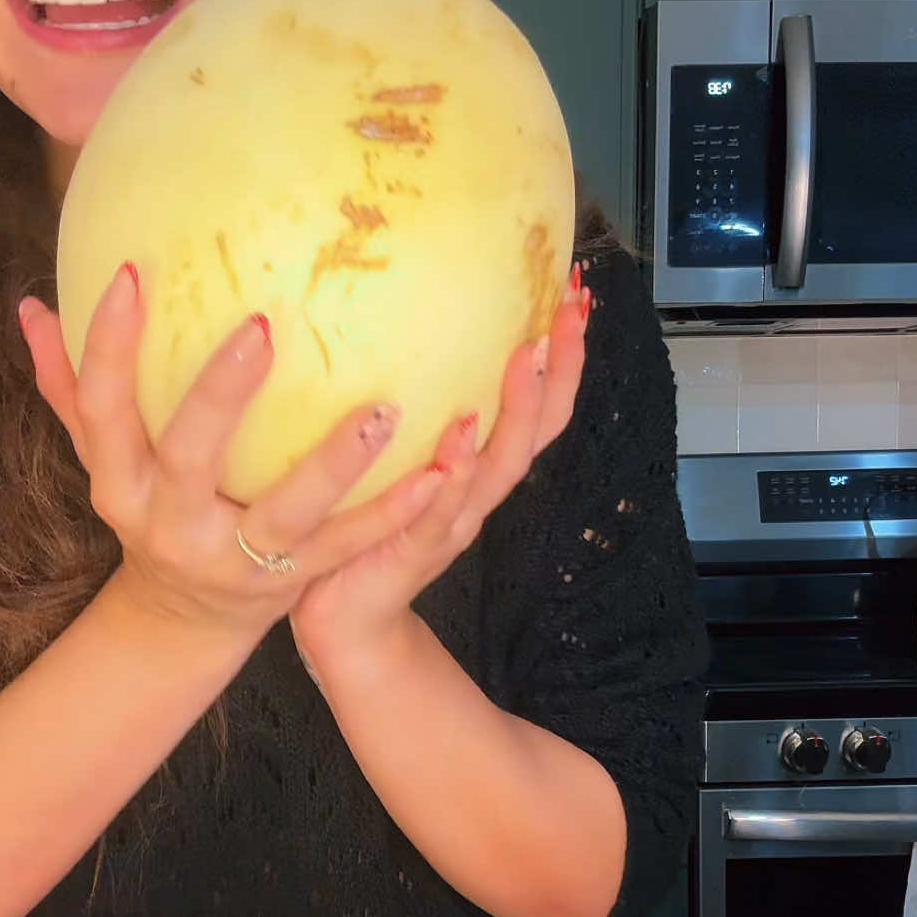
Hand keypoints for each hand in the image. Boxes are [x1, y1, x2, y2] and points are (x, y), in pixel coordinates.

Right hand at [18, 262, 447, 641]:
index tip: (133, 273)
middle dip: (220, 395)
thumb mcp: (105, 458)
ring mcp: (237, 559)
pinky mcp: (295, 581)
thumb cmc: (149, 509)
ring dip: (336, 462)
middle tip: (263, 325)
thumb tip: (33, 305)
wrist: (184, 619)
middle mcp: (172, 524)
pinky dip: (395, 513)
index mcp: (121, 485)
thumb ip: (72, 387)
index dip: (109, 347)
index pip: (102, 410)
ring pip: (288, 513)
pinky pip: (349, 546)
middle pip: (189, 458)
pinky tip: (441, 471)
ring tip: (384, 408)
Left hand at [290, 268, 591, 672]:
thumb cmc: (361, 530)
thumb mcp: (390, 459)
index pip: (535, 409)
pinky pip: (438, 512)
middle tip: (570, 310)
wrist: (342, 622)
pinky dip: (455, 475)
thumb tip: (385, 319)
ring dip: (517, 410)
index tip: (574, 294)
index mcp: (476, 473)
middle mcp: (475, 497)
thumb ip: (401, 406)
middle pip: (536, 430)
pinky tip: (459, 439)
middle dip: (559, 369)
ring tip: (529, 356)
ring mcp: (448, 525)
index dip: (563, 357)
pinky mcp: (411, 553)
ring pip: (500, 467)